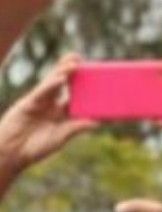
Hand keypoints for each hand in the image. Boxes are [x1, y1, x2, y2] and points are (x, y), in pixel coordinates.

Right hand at [0, 53, 95, 176]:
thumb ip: (76, 128)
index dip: (83, 87)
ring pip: (52, 84)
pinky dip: (51, 85)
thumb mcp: (61, 137)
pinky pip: (41, 92)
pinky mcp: (28, 104)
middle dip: (71, 72)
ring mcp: (39, 103)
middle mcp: (51, 105)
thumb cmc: (36, 148)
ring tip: (73, 62)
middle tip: (80, 57)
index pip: (75, 97)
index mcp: (61, 114)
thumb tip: (98, 122)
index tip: (96, 76)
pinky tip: (61, 77)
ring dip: (62, 72)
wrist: (12, 153)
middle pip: (63, 85)